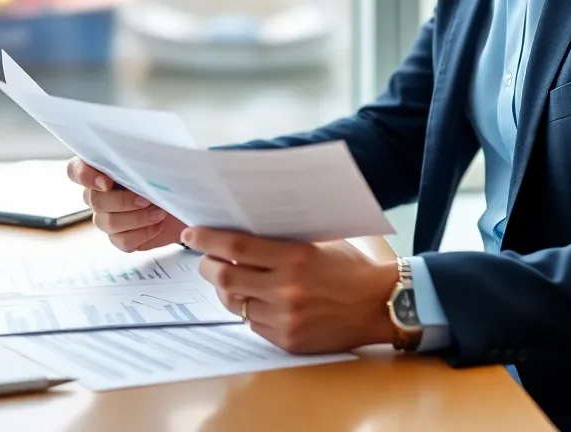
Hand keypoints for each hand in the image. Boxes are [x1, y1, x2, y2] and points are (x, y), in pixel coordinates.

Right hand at [66, 157, 185, 251]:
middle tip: (147, 198)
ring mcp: (106, 216)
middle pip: (94, 200)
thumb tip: (145, 156)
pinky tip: (158, 224)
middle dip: (123, 201)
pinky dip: (143, 233)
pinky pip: (122, 241)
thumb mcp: (159, 158)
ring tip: (160, 211)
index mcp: (102, 168)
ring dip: (137, 218)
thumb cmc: (169, 173)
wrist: (185, 198)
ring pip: (107, 222)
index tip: (107, 183)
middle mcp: (98, 193)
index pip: (75, 170)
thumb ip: (143, 157)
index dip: (85, 177)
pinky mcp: (119, 236)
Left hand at [182, 227, 397, 353]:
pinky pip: (253, 324)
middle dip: (207, 266)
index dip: (208, 240)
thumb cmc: (351, 267)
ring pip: (235, 303)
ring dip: (226, 289)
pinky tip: (256, 299)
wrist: (378, 304)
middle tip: (204, 259)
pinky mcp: (287, 340)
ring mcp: (284, 318)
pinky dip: (249, 309)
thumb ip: (283, 241)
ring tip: (229, 278)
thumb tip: (245, 230)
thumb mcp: (319, 243)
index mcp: (294, 257)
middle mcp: (285, 289)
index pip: (237, 247)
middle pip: (225, 277)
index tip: (191, 234)